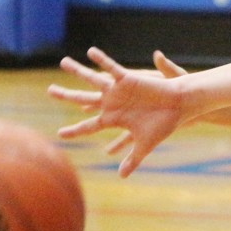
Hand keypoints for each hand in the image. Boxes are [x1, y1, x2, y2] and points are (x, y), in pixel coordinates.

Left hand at [48, 47, 186, 176]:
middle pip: (83, 99)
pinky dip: (102, 61)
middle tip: (49, 91)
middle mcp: (113, 103)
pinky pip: (113, 68)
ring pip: (93, 80)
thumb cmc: (165, 124)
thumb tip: (121, 177)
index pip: (89, 126)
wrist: (181, 107)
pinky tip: (91, 52)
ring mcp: (119, 90)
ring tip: (63, 62)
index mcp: (114, 119)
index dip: (75, 131)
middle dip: (66, 95)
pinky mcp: (129, 79)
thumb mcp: (146, 145)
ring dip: (78, 70)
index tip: (61, 135)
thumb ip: (132, 159)